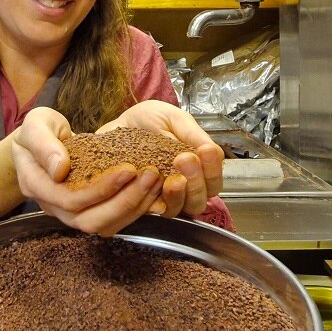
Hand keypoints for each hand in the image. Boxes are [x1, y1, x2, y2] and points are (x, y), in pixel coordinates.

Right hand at [10, 107, 164, 236]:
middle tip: (150, 175)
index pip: (69, 199)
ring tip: (155, 181)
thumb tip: (59, 168)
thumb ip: (42, 143)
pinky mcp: (88, 213)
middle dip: (124, 200)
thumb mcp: (35, 125)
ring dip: (133, 207)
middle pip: (90, 220)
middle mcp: (53, 208)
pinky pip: (113, 222)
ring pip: (104, 226)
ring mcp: (70, 214)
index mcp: (36, 186)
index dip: (100, 188)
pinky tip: (152, 191)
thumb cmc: (39, 131)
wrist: (40, 143)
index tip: (128, 169)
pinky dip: (135, 209)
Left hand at [97, 100, 223, 218]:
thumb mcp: (174, 119)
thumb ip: (192, 134)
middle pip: (202, 198)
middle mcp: (185, 186)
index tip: (205, 151)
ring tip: (172, 178)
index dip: (213, 167)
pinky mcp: (145, 203)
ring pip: (183, 208)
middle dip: (197, 181)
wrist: (117, 125)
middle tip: (184, 159)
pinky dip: (157, 202)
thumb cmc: (148, 121)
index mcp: (197, 165)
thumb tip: (211, 150)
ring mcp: (165, 197)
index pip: (214, 177)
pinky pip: (157, 211)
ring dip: (180, 194)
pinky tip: (153, 188)